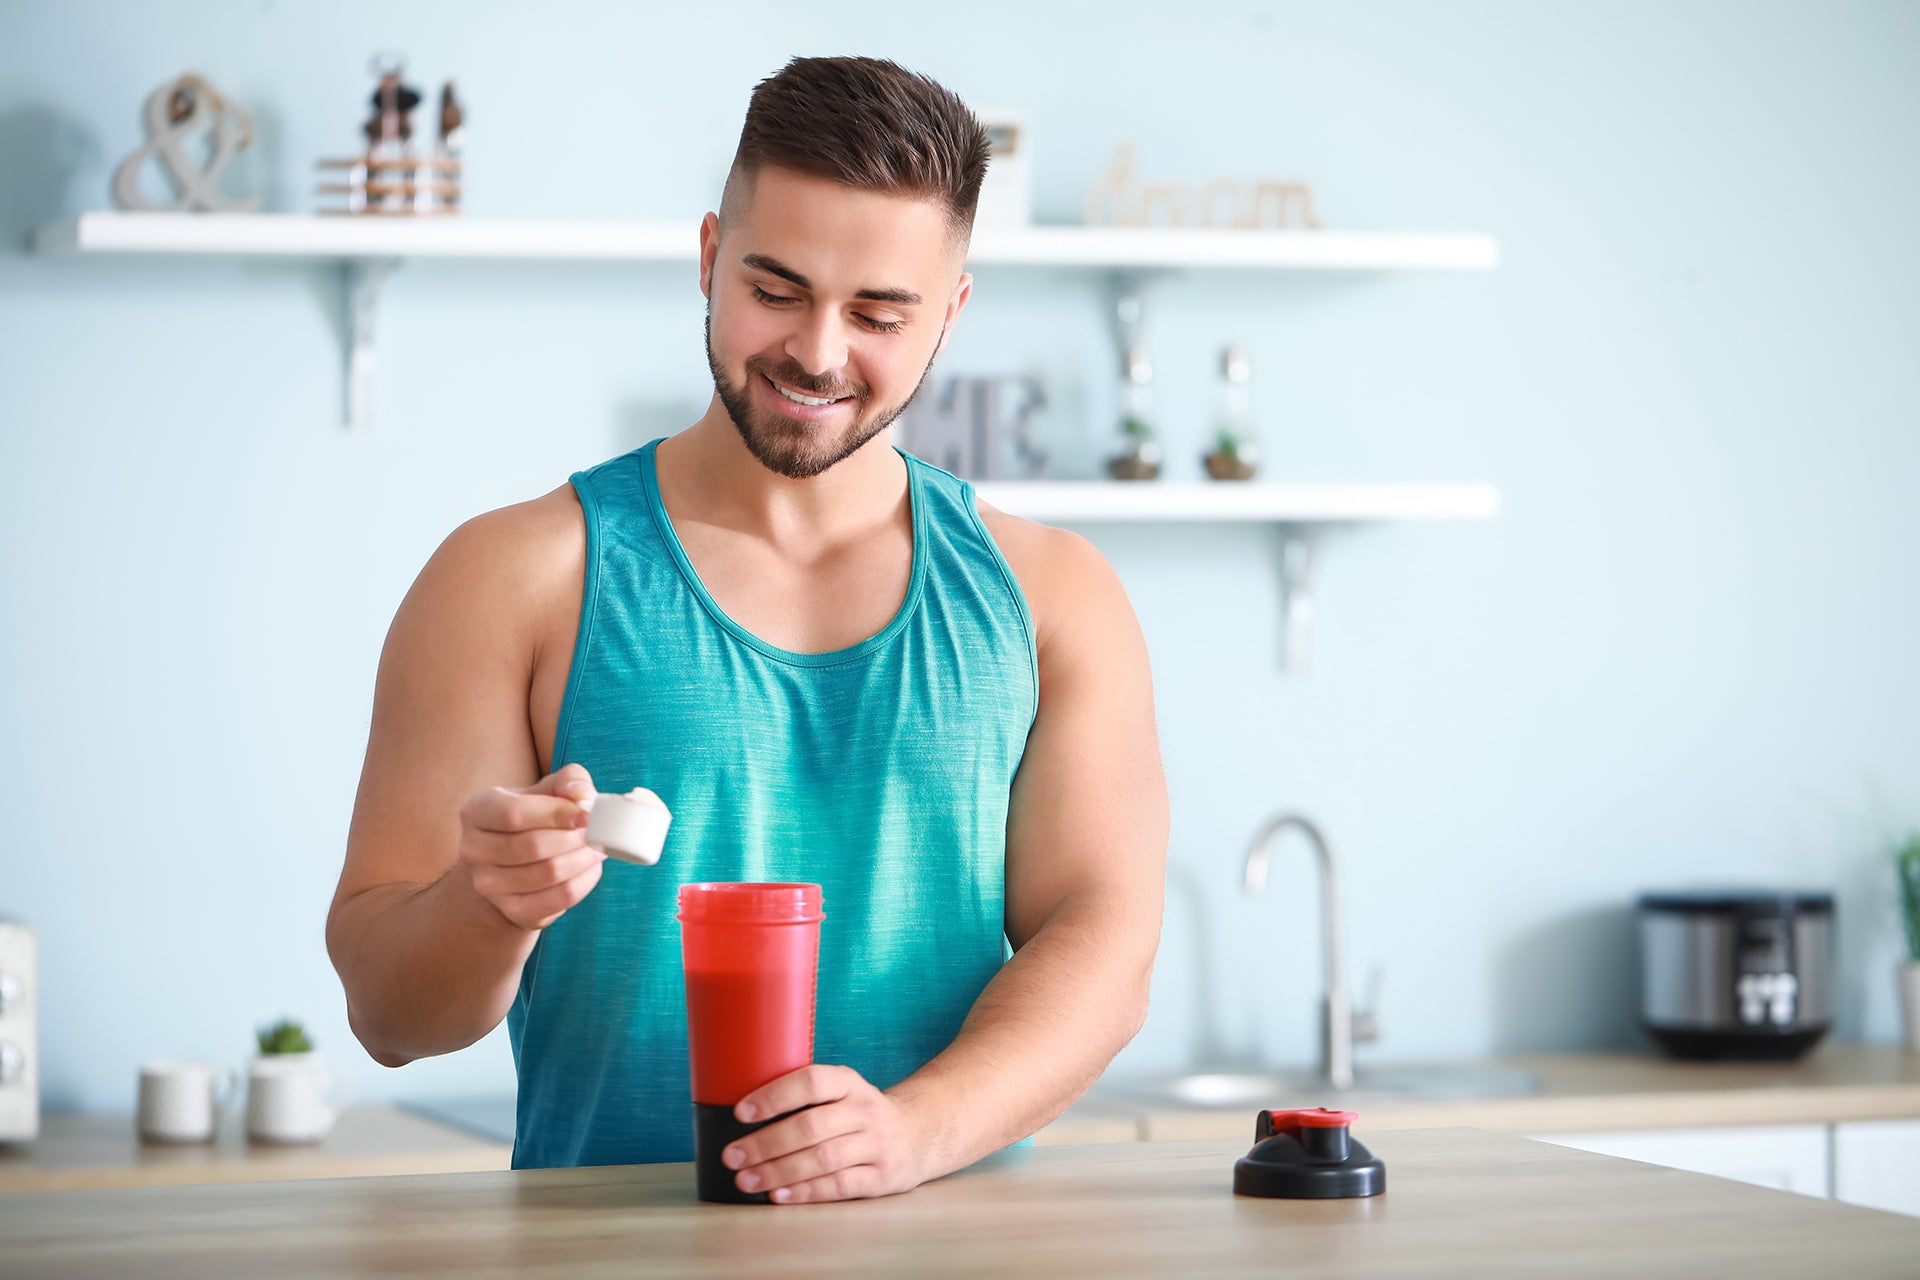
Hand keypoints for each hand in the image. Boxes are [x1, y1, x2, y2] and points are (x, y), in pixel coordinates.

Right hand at [456, 762, 604, 930]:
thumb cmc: (534, 817)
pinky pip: (559, 898)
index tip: (587, 814)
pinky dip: (584, 882)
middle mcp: (473, 850)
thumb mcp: (546, 790)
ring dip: (584, 859)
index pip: (514, 813)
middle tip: (600, 832)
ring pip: (549, 873)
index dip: (556, 813)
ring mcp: (489, 885)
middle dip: (575, 838)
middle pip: (534, 846)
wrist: (513, 863)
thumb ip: (568, 781)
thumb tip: (583, 796)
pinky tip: (591, 867)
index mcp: (476, 811)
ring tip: (599, 847)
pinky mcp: (512, 910)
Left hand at [724, 1064, 928, 1204]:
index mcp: (849, 1082)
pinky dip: (806, 1192)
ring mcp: (877, 1144)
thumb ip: (805, 1099)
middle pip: (810, 1127)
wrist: (918, 1134)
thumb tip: (743, 1117)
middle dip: (765, 1144)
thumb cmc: (860, 1114)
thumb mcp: (842, 1092)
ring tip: (747, 1180)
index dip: (774, 1096)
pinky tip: (780, 1196)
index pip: (811, 1082)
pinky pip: (839, 1186)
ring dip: (779, 1172)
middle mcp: (865, 1110)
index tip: (741, 1113)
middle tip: (733, 1157)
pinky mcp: (883, 1177)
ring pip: (821, 1159)